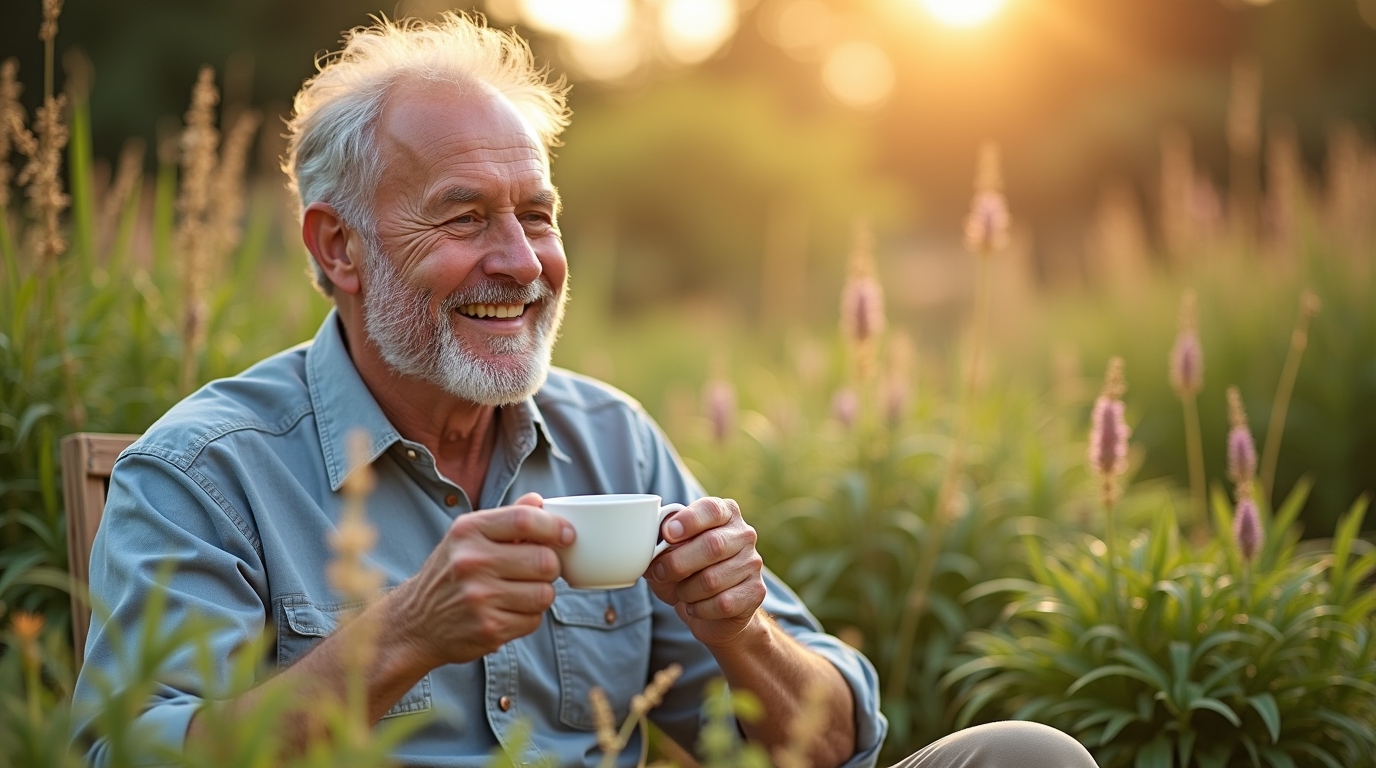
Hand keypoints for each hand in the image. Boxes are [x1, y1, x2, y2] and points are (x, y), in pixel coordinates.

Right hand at [389, 492, 573, 669]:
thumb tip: (539, 501)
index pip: (525, 520)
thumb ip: (506, 519)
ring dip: (541, 594)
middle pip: (545, 561)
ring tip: (520, 592)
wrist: (415, 622)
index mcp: (468, 531)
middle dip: (549, 566)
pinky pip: (534, 620)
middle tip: (538, 570)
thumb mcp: (467, 538)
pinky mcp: (489, 629)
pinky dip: (528, 617)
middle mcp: (471, 562)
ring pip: (545, 593)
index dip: (555, 527)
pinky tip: (508, 612)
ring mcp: (480, 598)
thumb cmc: (450, 574)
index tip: (567, 535)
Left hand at [646, 497, 765, 647]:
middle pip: (712, 545)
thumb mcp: (668, 554)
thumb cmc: (687, 573)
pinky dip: (700, 609)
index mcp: (724, 514)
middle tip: (661, 572)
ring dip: (686, 590)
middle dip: (677, 563)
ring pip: (712, 579)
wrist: (713, 612)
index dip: (689, 520)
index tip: (667, 534)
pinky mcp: (756, 592)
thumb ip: (659, 543)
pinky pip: (722, 603)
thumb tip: (646, 543)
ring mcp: (752, 563)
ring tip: (682, 592)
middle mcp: (744, 534)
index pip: (711, 509)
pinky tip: (696, 606)